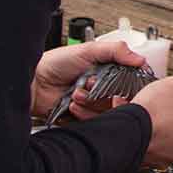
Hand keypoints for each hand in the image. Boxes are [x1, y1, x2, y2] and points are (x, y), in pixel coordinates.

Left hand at [30, 34, 145, 119]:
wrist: (32, 84)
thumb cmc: (54, 63)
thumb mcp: (88, 50)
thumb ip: (116, 51)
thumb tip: (140, 59)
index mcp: (106, 71)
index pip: (128, 80)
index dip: (128, 84)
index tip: (124, 85)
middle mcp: (101, 88)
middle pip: (119, 98)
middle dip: (105, 93)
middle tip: (92, 84)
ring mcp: (92, 103)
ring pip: (107, 111)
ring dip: (91, 102)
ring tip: (77, 93)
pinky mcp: (82, 117)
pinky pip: (94, 122)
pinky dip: (83, 113)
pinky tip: (72, 104)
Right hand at [122, 75, 172, 166]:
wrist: (130, 130)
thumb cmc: (155, 113)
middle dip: (169, 117)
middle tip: (160, 106)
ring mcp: (165, 159)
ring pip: (161, 136)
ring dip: (152, 123)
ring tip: (143, 109)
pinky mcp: (146, 160)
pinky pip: (144, 141)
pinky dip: (138, 129)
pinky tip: (132, 115)